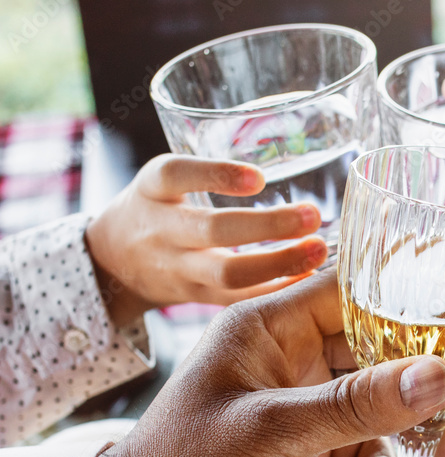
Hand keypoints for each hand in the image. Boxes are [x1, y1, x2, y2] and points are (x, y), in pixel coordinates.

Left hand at [80, 273, 444, 456]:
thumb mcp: (273, 434)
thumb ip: (357, 405)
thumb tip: (441, 377)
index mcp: (269, 327)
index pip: (354, 292)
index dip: (413, 305)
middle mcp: (289, 358)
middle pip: (379, 351)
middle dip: (428, 382)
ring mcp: (300, 405)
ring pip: (378, 404)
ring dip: (413, 432)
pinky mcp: (305, 449)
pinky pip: (361, 447)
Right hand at [85, 155, 328, 325]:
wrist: (112, 261)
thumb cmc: (158, 207)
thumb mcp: (166, 179)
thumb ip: (210, 171)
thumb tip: (296, 153)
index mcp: (152, 188)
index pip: (176, 174)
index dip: (216, 175)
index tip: (259, 178)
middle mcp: (161, 229)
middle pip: (212, 230)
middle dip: (267, 226)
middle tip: (313, 216)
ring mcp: (177, 268)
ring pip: (227, 273)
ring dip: (279, 264)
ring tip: (318, 251)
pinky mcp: (195, 297)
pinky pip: (237, 300)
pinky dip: (274, 291)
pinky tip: (307, 280)